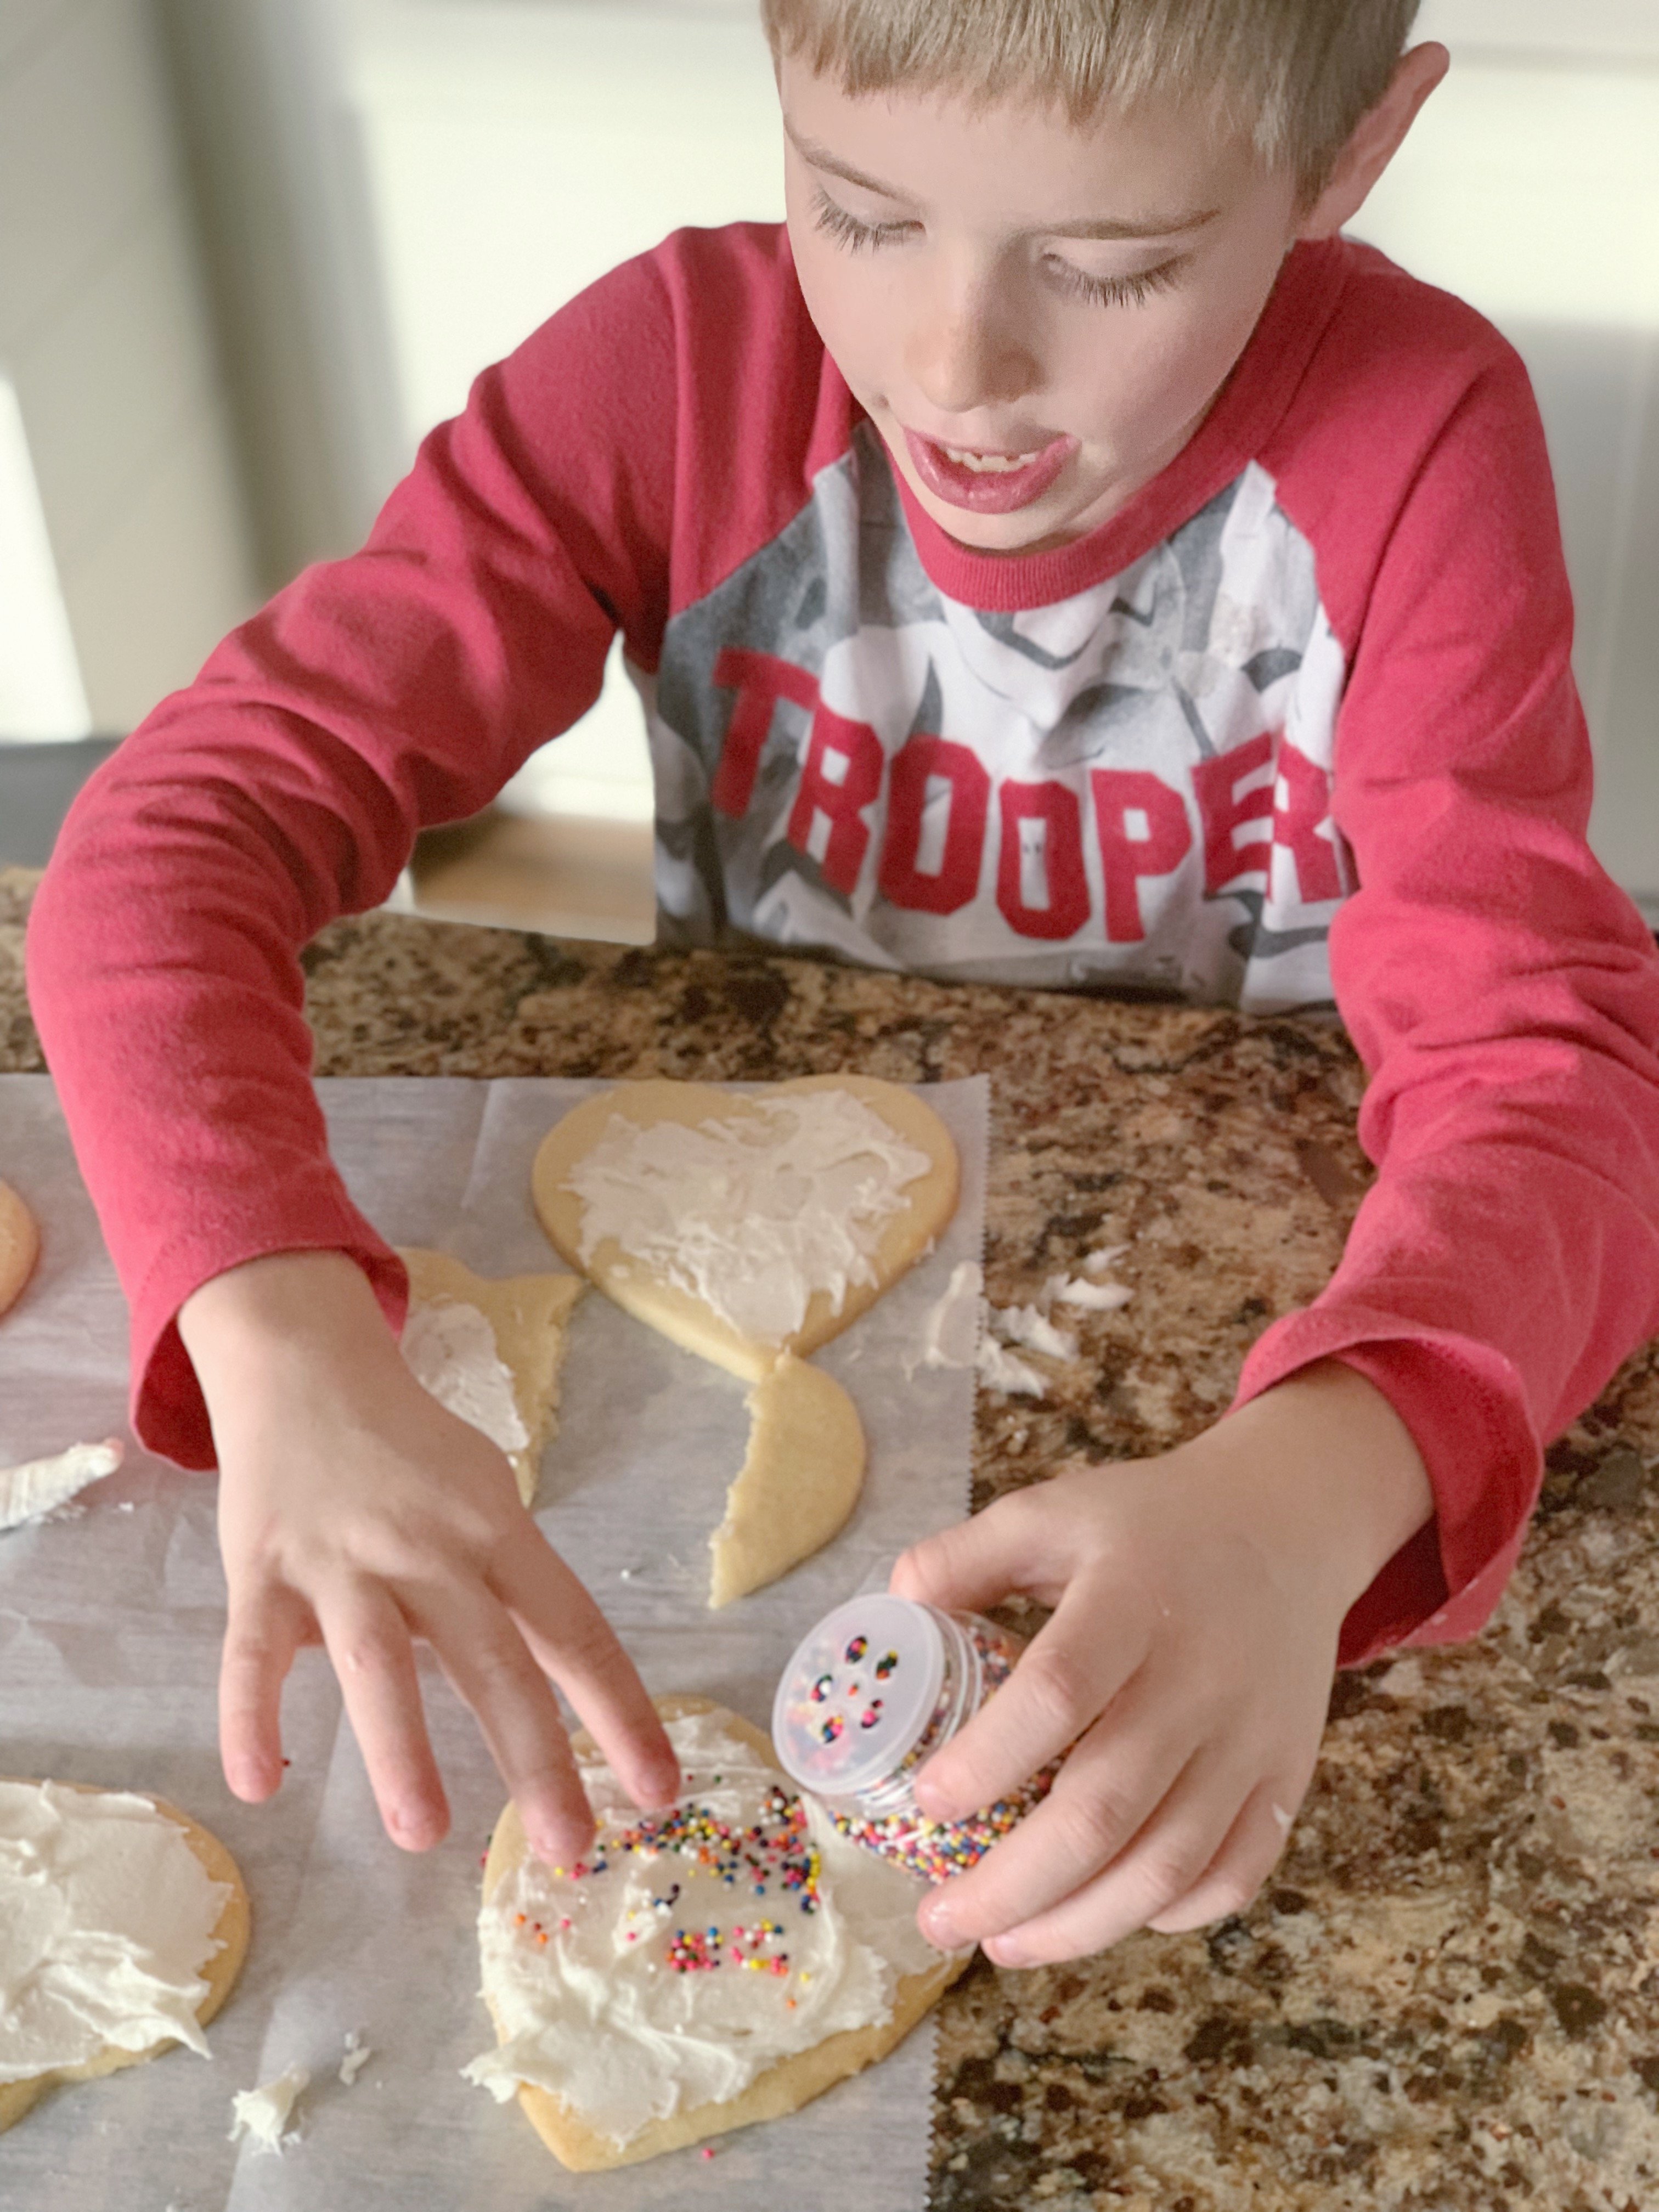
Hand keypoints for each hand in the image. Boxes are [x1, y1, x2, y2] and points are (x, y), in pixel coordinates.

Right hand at [180, 1250, 679, 1862]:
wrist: (307, 1370)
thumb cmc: (411, 1454)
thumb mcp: (484, 1500)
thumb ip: (508, 1589)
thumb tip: (550, 1690)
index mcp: (495, 1534)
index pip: (574, 1631)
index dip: (621, 1712)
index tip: (659, 1789)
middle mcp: (428, 1549)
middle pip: (493, 1662)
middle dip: (536, 1761)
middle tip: (571, 1849)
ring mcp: (343, 1562)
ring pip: (377, 1663)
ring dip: (400, 1752)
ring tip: (423, 1834)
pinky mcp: (263, 1570)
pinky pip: (253, 1654)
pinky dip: (251, 1717)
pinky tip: (259, 1784)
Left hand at [890, 1361, 1432, 1965]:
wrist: (1285, 1523)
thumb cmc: (1149, 1525)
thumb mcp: (1052, 1511)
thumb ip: (966, 1556)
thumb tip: (891, 1611)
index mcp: (1130, 1600)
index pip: (1058, 1692)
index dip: (988, 1759)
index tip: (925, 1803)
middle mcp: (1198, 1677)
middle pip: (1106, 1808)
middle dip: (1013, 1885)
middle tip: (940, 1920)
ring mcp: (1249, 1735)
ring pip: (1168, 1862)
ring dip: (1078, 1923)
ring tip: (1002, 1944)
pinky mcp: (1286, 1773)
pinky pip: (1235, 1871)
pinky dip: (1170, 1912)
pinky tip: (1104, 1916)